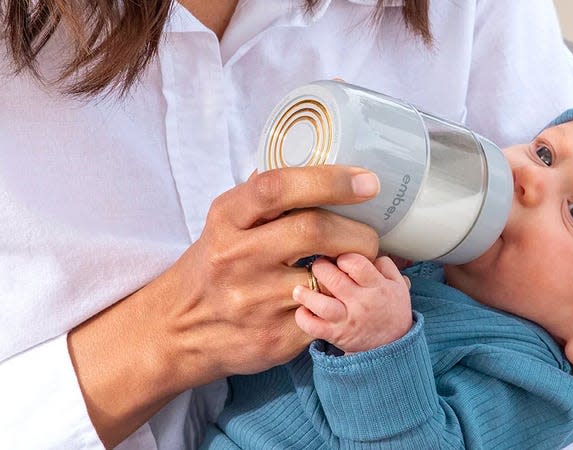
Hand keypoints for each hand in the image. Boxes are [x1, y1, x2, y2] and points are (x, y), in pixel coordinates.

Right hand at [160, 167, 381, 379]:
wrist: (179, 331)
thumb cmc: (215, 266)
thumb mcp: (225, 223)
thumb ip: (265, 197)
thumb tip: (318, 161)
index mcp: (226, 219)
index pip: (278, 188)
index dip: (329, 180)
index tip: (367, 182)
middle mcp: (236, 257)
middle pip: (314, 230)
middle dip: (357, 231)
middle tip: (370, 235)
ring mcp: (254, 301)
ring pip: (328, 277)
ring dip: (356, 270)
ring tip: (358, 266)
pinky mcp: (274, 338)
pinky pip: (327, 313)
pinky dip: (343, 302)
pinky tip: (341, 296)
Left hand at [293, 254, 412, 352]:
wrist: (393, 346)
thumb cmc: (392, 311)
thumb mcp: (399, 285)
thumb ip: (386, 265)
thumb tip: (368, 252)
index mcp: (377, 287)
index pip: (356, 264)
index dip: (343, 257)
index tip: (338, 259)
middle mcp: (361, 303)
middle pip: (334, 280)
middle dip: (320, 268)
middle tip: (318, 267)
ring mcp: (347, 320)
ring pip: (321, 304)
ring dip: (305, 293)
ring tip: (299, 288)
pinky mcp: (335, 335)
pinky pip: (313, 327)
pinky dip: (303, 318)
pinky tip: (302, 309)